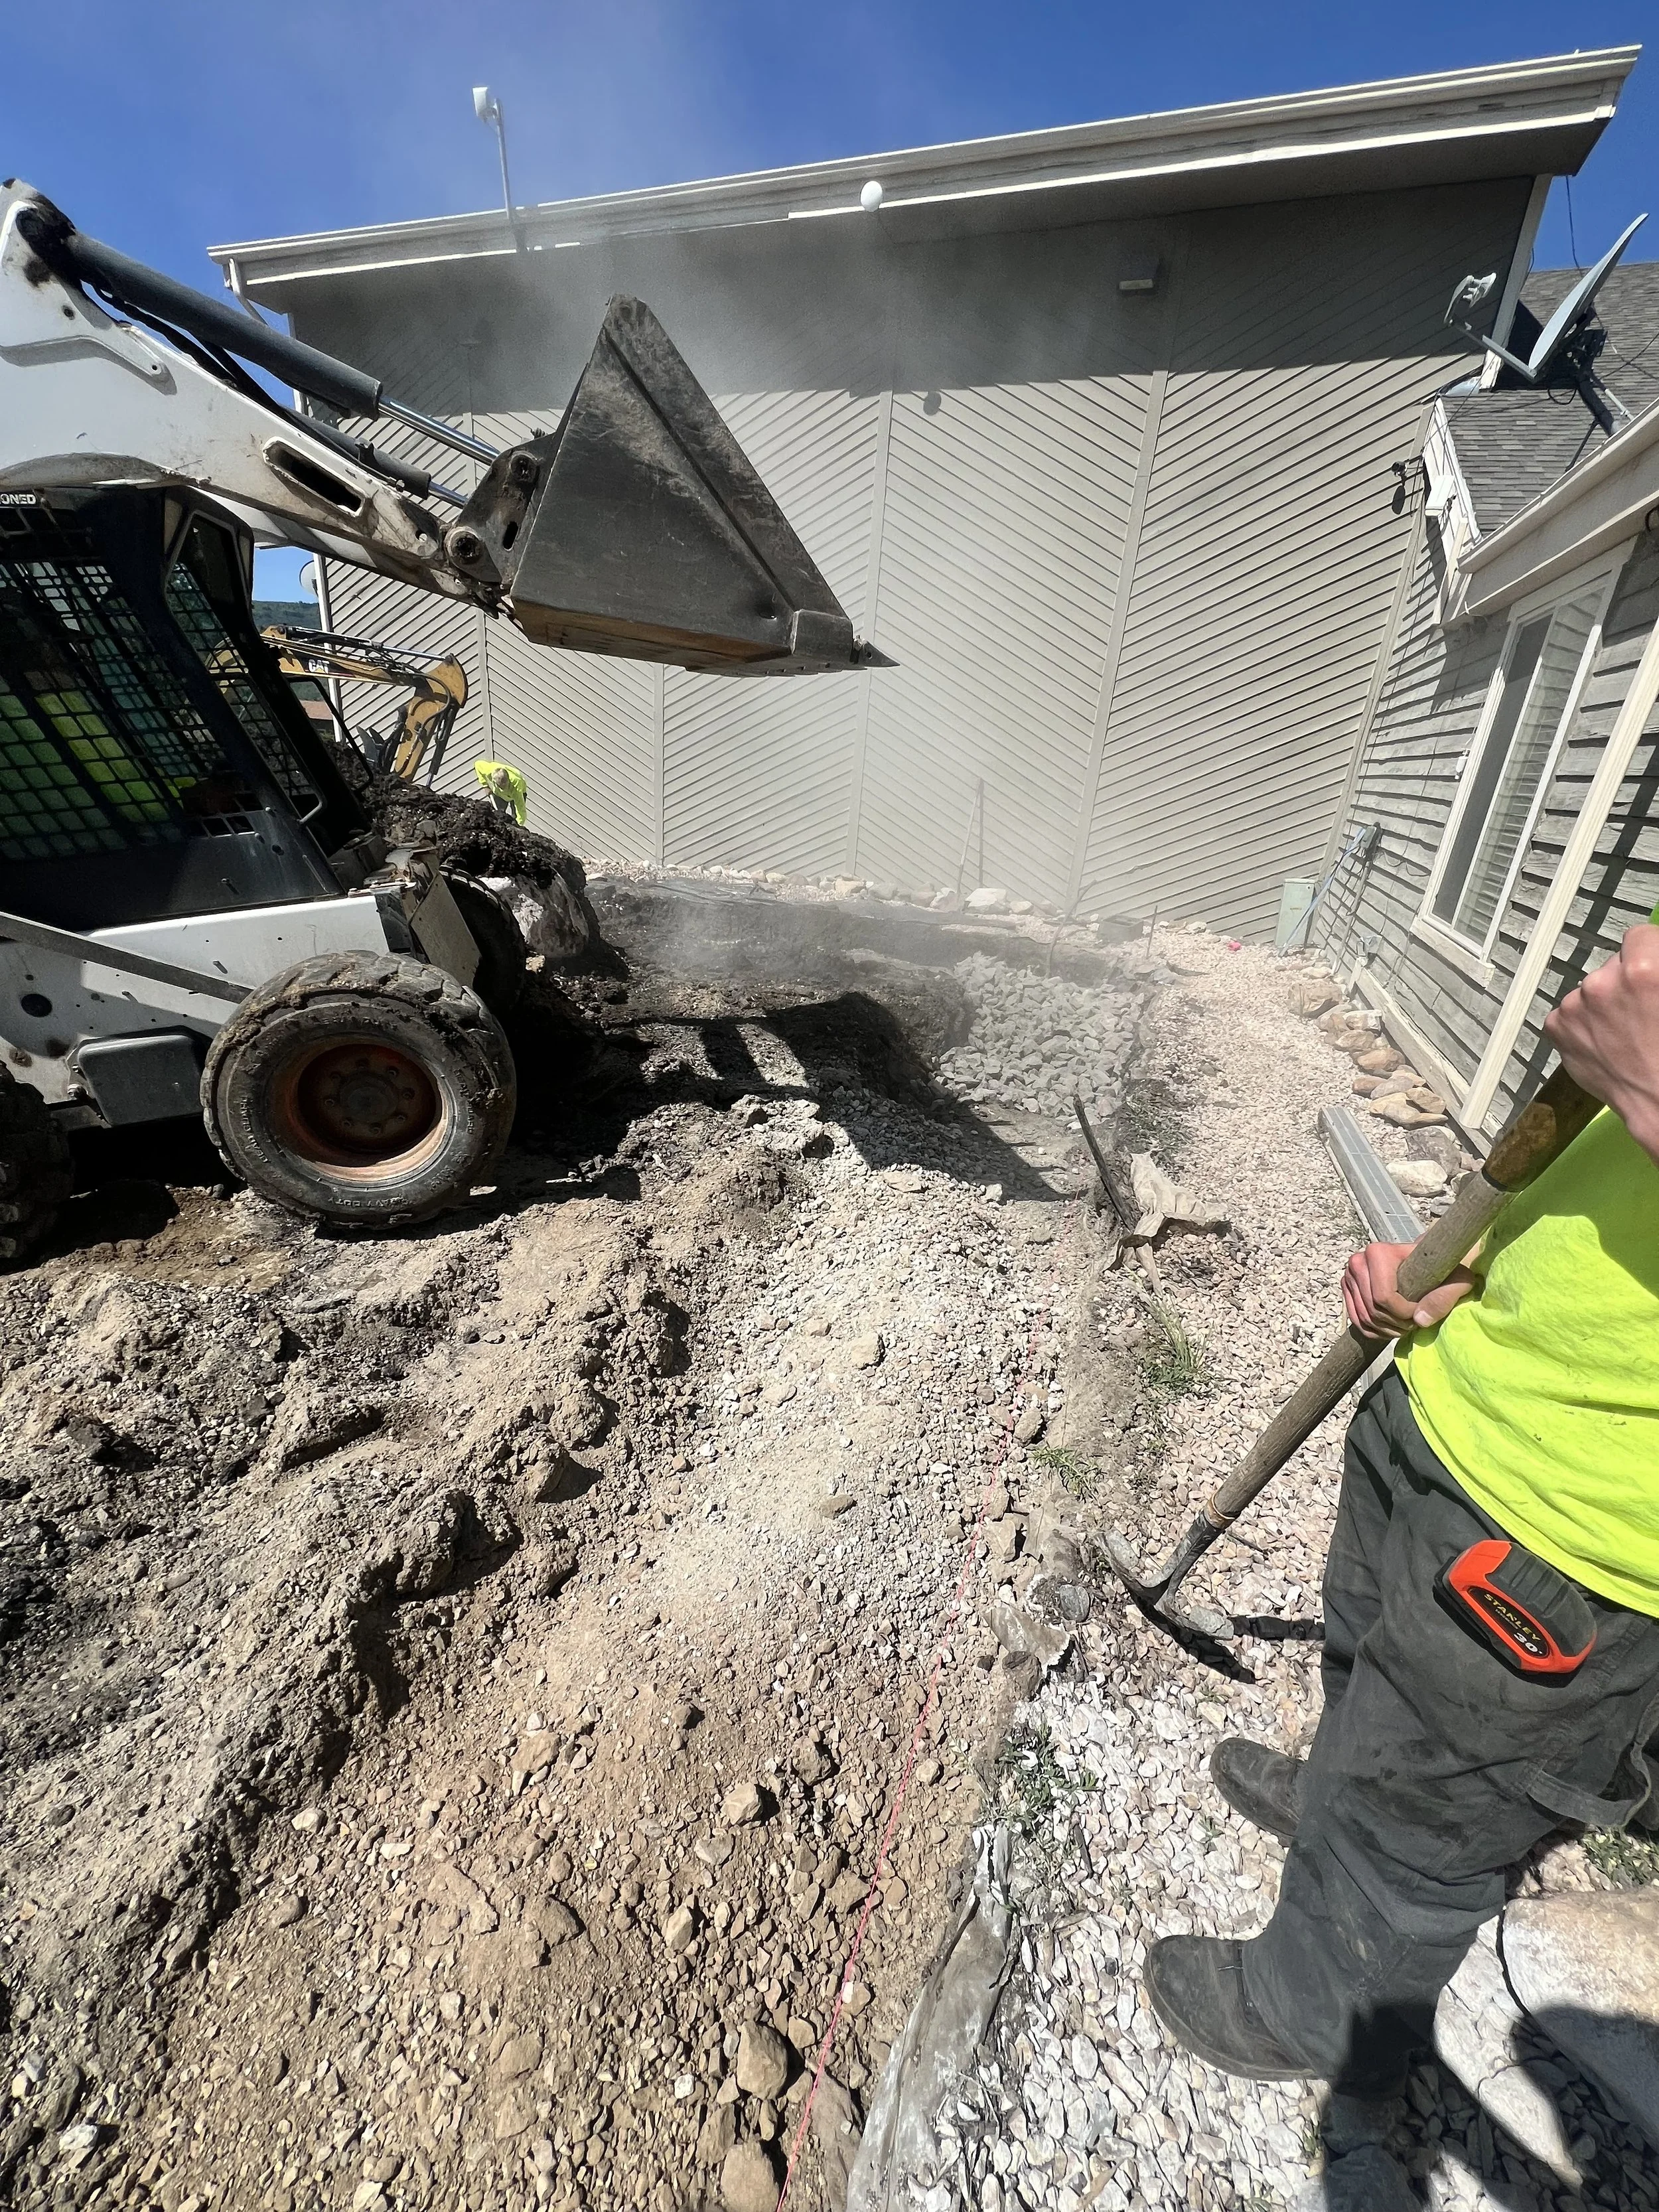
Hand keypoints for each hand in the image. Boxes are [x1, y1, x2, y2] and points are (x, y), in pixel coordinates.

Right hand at [1342, 1241, 1477, 1338]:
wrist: (1422, 1259)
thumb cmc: (1439, 1266)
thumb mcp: (1455, 1278)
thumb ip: (1444, 1297)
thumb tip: (1419, 1320)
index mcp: (1378, 1253)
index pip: (1384, 1297)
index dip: (1404, 1314)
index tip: (1421, 1313)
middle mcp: (1358, 1262)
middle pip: (1373, 1309)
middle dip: (1396, 1324)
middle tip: (1414, 1324)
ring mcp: (1349, 1275)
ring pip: (1364, 1317)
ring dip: (1386, 1330)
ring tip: (1405, 1327)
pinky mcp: (1347, 1287)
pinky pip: (1356, 1320)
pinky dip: (1373, 1331)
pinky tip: (1391, 1329)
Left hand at [1543, 922, 1658, 1166]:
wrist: (1658, 1101)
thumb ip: (1656, 966)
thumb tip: (1652, 955)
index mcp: (1642, 970)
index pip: (1638, 936)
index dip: (1648, 953)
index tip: (1650, 967)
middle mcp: (1601, 983)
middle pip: (1613, 965)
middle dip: (1625, 981)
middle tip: (1642, 1010)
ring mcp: (1574, 1007)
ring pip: (1591, 990)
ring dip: (1603, 1003)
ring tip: (1624, 1031)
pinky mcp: (1557, 1028)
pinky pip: (1570, 1013)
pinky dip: (1583, 1024)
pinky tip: (1604, 1042)